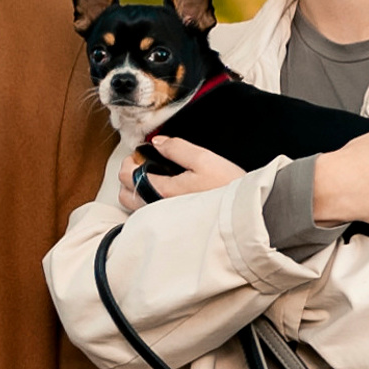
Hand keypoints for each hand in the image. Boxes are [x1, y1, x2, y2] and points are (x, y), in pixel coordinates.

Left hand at [128, 134, 244, 209]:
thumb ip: (177, 148)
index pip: (126, 176)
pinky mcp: (170, 226)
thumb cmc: (228, 188)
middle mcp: (156, 209)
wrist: (245, 213)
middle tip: (144, 165)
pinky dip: (146, 202)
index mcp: (162, 191)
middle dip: (128, 177)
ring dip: (136, 190)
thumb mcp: (204, 160)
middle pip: (124, 195)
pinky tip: (163, 193)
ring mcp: (162, 220)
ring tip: (153, 178)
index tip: (140, 154)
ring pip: (133, 206)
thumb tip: (157, 142)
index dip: (129, 161)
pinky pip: (146, 215)